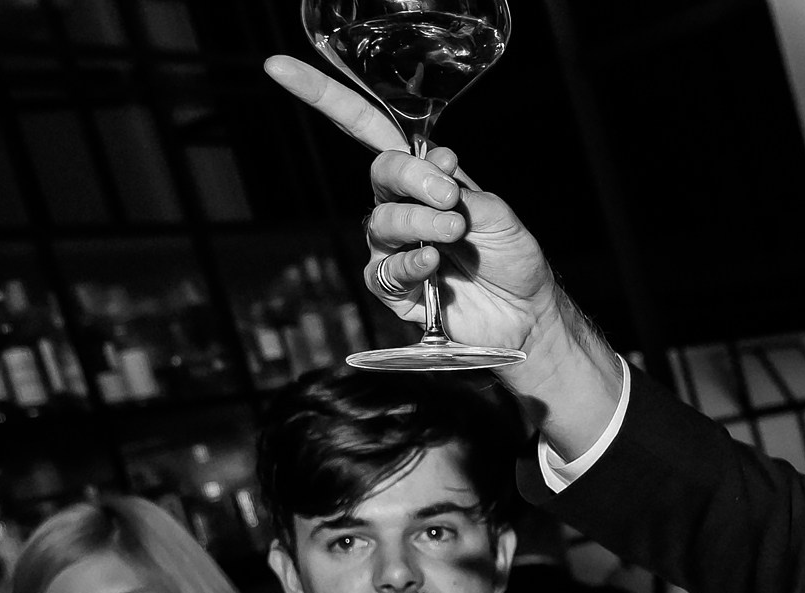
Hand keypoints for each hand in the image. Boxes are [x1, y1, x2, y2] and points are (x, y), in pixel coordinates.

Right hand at [264, 55, 558, 355]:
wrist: (527, 312)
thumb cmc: (511, 256)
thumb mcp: (497, 213)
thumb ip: (461, 189)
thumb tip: (435, 162)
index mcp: (420, 174)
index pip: (364, 127)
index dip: (323, 95)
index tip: (277, 67)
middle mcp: (399, 205)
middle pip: (380, 174)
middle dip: (410, 178)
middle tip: (448, 196)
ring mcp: (392, 247)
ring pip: (383, 224)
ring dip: (420, 224)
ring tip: (456, 232)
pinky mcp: (394, 288)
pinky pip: (386, 271)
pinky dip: (411, 263)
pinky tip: (434, 262)